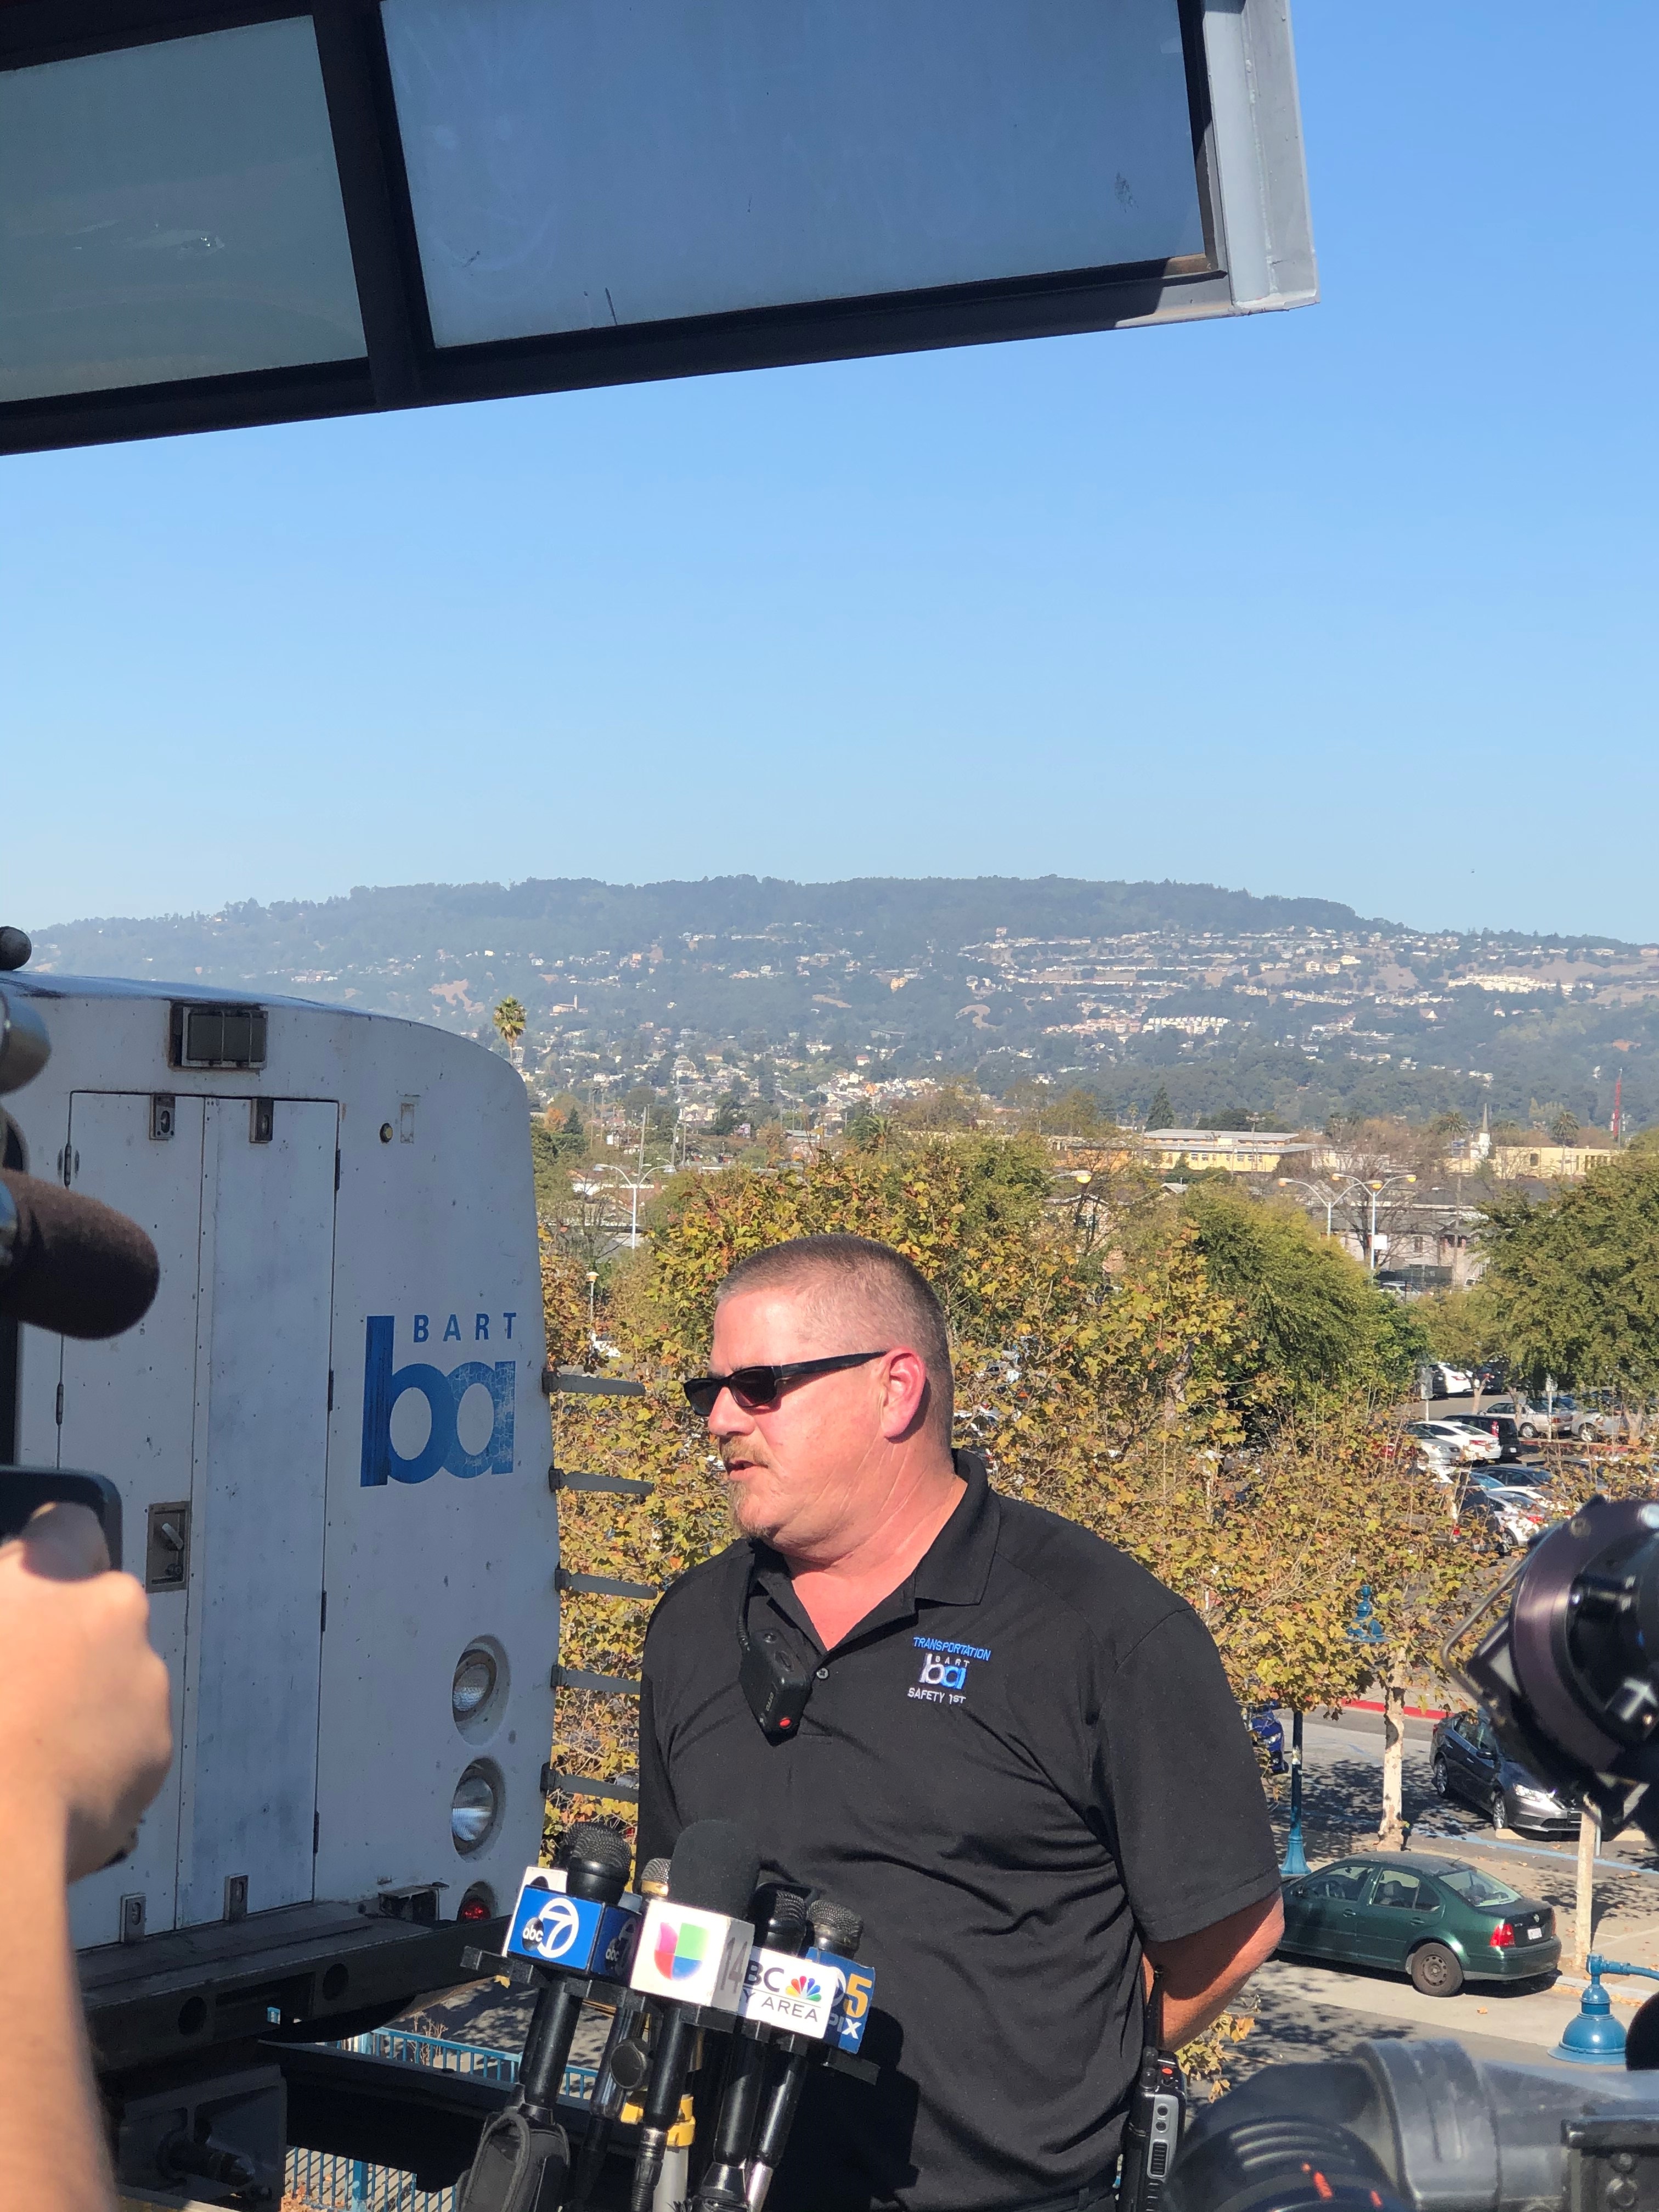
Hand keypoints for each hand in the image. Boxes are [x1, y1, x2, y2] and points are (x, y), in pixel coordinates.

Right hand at [0, 1504, 171, 1880]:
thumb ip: (3, 1596)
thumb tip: (14, 1613)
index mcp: (55, 1576)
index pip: (69, 1525)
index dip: (46, 1551)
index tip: (26, 1580)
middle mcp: (116, 1615)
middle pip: (95, 1611)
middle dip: (63, 1641)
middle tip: (13, 1686)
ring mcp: (145, 1684)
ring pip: (113, 1679)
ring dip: (81, 1701)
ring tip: (22, 1749)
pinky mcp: (156, 1749)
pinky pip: (126, 1739)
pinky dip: (96, 1755)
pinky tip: (46, 1784)